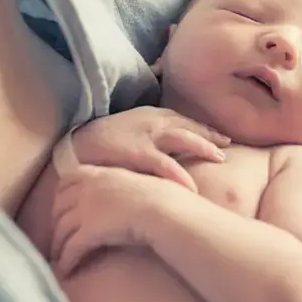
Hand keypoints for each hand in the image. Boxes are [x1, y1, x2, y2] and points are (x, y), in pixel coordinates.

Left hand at [50, 165, 183, 277]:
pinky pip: (70, 249)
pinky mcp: (89, 231)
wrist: (167, 209)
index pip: (67, 180)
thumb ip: (124, 186)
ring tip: (59, 258)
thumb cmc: (164, 198)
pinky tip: (67, 271)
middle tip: (57, 237)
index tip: (61, 208)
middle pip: (59, 206)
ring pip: (61, 229)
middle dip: (56, 223)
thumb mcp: (138, 183)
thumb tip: (128, 197)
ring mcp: (86, 209)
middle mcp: (88, 188)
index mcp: (100, 174)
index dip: (60, 195)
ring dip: (58, 246)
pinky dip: (66, 261)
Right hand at [71, 106, 229, 190]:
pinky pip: (166, 164)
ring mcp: (146, 136)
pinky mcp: (137, 153)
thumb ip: (149, 137)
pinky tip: (193, 185)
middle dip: (210, 136)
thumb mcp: (128, 131)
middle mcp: (152, 121)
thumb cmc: (101, 143)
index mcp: (150, 116)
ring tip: (221, 159)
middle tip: (227, 146)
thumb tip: (167, 152)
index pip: (184, 120)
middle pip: (189, 127)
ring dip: (204, 147)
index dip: (204, 129)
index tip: (221, 138)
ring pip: (184, 139)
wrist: (73, 147)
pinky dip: (181, 174)